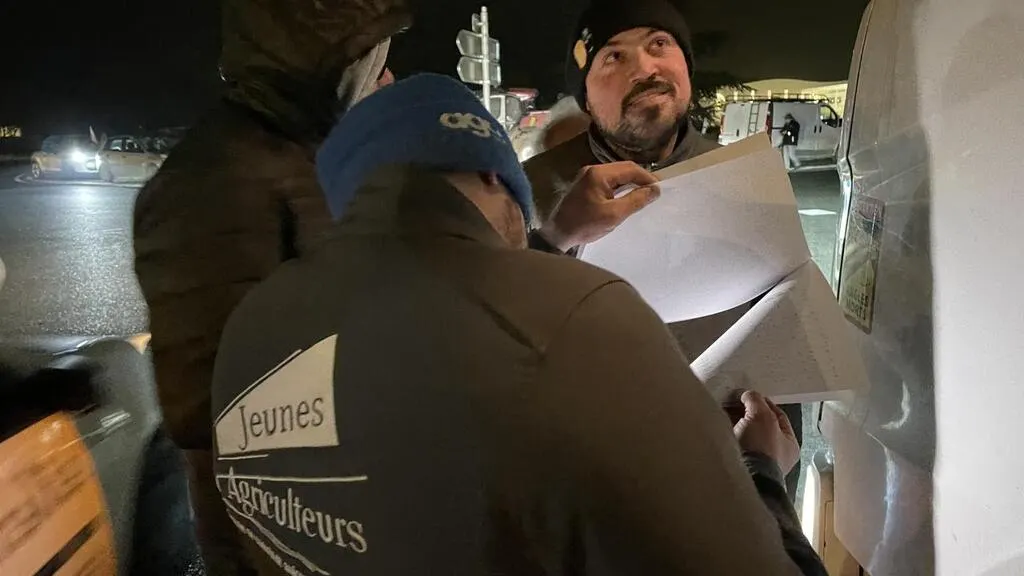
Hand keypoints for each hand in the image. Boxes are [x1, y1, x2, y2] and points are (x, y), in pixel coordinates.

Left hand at [538, 161, 659, 251]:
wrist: (557, 234)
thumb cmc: (584, 225)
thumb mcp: (614, 215)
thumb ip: (636, 200)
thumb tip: (655, 190)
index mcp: (598, 174)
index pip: (630, 168)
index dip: (647, 178)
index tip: (660, 190)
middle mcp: (592, 170)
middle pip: (623, 169)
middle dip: (640, 179)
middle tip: (654, 193)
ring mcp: (587, 177)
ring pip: (616, 176)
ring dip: (630, 184)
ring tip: (644, 196)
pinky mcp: (585, 186)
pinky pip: (608, 182)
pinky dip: (620, 188)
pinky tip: (627, 198)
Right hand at [730, 390, 799, 474]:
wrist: (745, 475)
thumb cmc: (761, 449)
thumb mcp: (762, 415)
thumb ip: (755, 400)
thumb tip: (747, 395)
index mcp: (788, 444)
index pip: (778, 416)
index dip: (763, 402)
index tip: (750, 395)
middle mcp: (774, 454)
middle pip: (759, 425)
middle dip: (745, 413)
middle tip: (733, 402)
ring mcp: (756, 460)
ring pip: (744, 434)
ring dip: (734, 423)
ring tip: (723, 414)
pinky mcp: (739, 464)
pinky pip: (732, 443)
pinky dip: (726, 434)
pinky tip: (719, 427)